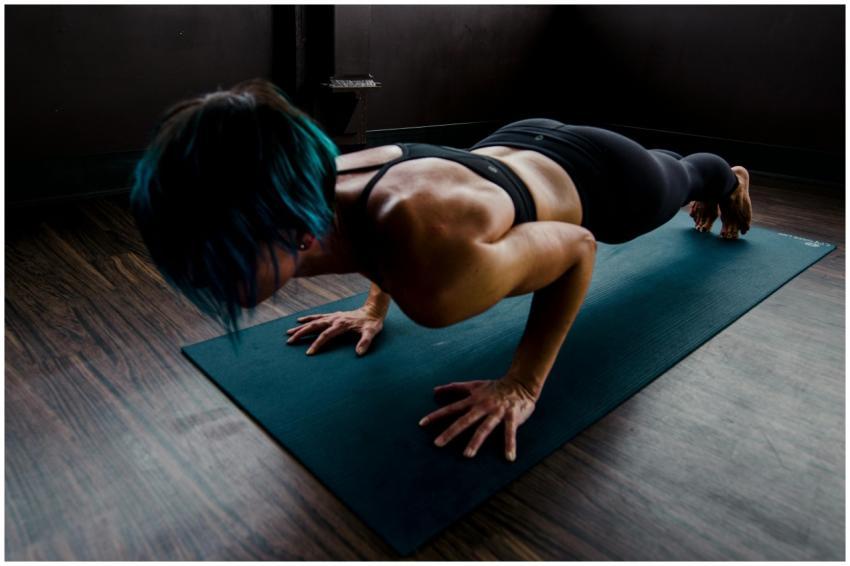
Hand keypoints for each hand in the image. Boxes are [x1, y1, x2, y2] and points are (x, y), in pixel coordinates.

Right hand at [285, 305, 384, 355]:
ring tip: (288, 333)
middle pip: (314, 326)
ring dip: (301, 327)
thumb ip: (365, 342)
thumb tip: (359, 353)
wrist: (373, 310)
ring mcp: (333, 316)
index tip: (309, 353)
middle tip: (289, 341)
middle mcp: (334, 319)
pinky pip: (317, 316)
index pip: (326, 335)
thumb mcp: (371, 332)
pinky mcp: (333, 315)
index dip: (317, 344)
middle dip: (301, 334)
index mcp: (341, 325)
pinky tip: (300, 320)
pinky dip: (308, 318)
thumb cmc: (372, 323)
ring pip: (313, 321)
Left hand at [419, 378, 536, 461]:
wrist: (521, 383)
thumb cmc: (495, 387)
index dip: (436, 415)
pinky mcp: (512, 417)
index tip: (421, 424)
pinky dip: (510, 444)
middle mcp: (482, 406)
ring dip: (475, 441)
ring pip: (484, 428)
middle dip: (450, 432)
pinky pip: (510, 432)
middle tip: (437, 444)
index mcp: (473, 400)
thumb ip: (454, 388)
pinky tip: (509, 458)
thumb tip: (434, 390)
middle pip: (464, 420)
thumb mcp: (473, 385)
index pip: (451, 408)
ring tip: (467, 455)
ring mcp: (497, 412)